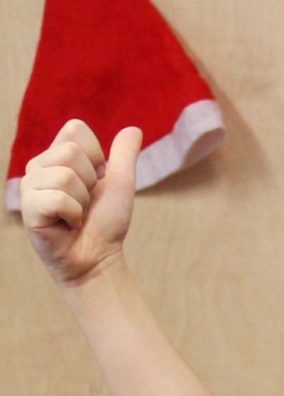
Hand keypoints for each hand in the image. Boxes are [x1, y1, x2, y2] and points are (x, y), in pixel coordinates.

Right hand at [21, 119, 140, 283]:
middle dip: (91, 182)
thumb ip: (124, 155)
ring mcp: (30, 186)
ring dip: (83, 201)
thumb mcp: (119, 184)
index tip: (96, 181)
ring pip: (66, 175)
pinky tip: (67, 224)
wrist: (98, 258)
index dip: (97, 156)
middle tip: (86, 203)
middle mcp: (39, 166)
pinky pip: (60, 198)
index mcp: (57, 156)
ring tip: (76, 215)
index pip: (75, 129)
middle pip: (71, 152)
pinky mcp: (28, 207)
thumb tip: (134, 128)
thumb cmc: (105, 223)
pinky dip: (74, 215)